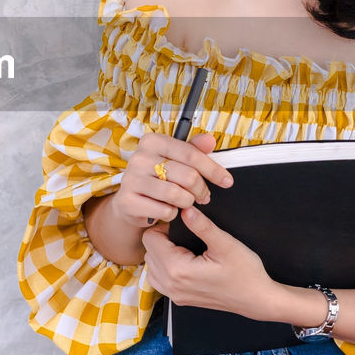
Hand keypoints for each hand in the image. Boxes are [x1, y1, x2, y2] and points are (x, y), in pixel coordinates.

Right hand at [111, 132, 233, 227]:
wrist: (131, 200)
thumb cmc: (157, 177)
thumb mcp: (175, 160)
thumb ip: (193, 150)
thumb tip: (210, 140)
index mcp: (152, 141)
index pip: (191, 154)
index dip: (213, 169)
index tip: (227, 181)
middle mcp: (139, 158)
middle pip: (188, 176)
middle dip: (201, 190)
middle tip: (203, 196)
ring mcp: (131, 180)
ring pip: (177, 195)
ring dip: (187, 203)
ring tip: (185, 202)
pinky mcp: (127, 202)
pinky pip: (164, 211)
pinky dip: (171, 214)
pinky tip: (168, 209)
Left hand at [141, 205, 281, 318]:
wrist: (257, 299)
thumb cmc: (245, 273)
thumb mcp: (226, 245)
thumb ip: (203, 226)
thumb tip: (186, 210)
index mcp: (178, 270)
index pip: (150, 239)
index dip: (163, 226)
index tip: (179, 224)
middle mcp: (172, 285)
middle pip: (148, 252)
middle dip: (161, 239)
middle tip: (183, 234)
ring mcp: (175, 295)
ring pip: (151, 266)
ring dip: (161, 254)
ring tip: (183, 247)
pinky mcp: (180, 299)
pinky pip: (159, 280)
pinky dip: (164, 268)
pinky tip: (183, 261)